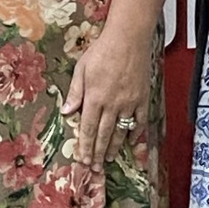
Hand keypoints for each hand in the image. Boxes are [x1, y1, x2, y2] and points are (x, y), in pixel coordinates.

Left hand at [62, 27, 151, 169]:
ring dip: (113, 147)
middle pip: (103, 134)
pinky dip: (135, 133)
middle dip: (97, 153)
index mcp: (94, 98)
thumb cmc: (102, 51)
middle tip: (94, 168)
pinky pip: (139, 121)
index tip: (82, 160)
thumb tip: (66, 113)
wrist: (128, 39)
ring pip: (121, 131)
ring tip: (108, 159)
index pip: (87, 128)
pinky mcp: (142, 98)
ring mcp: (129, 102)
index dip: (84, 147)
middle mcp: (112, 104)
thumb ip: (75, 93)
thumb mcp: (81, 69)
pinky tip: (131, 143)